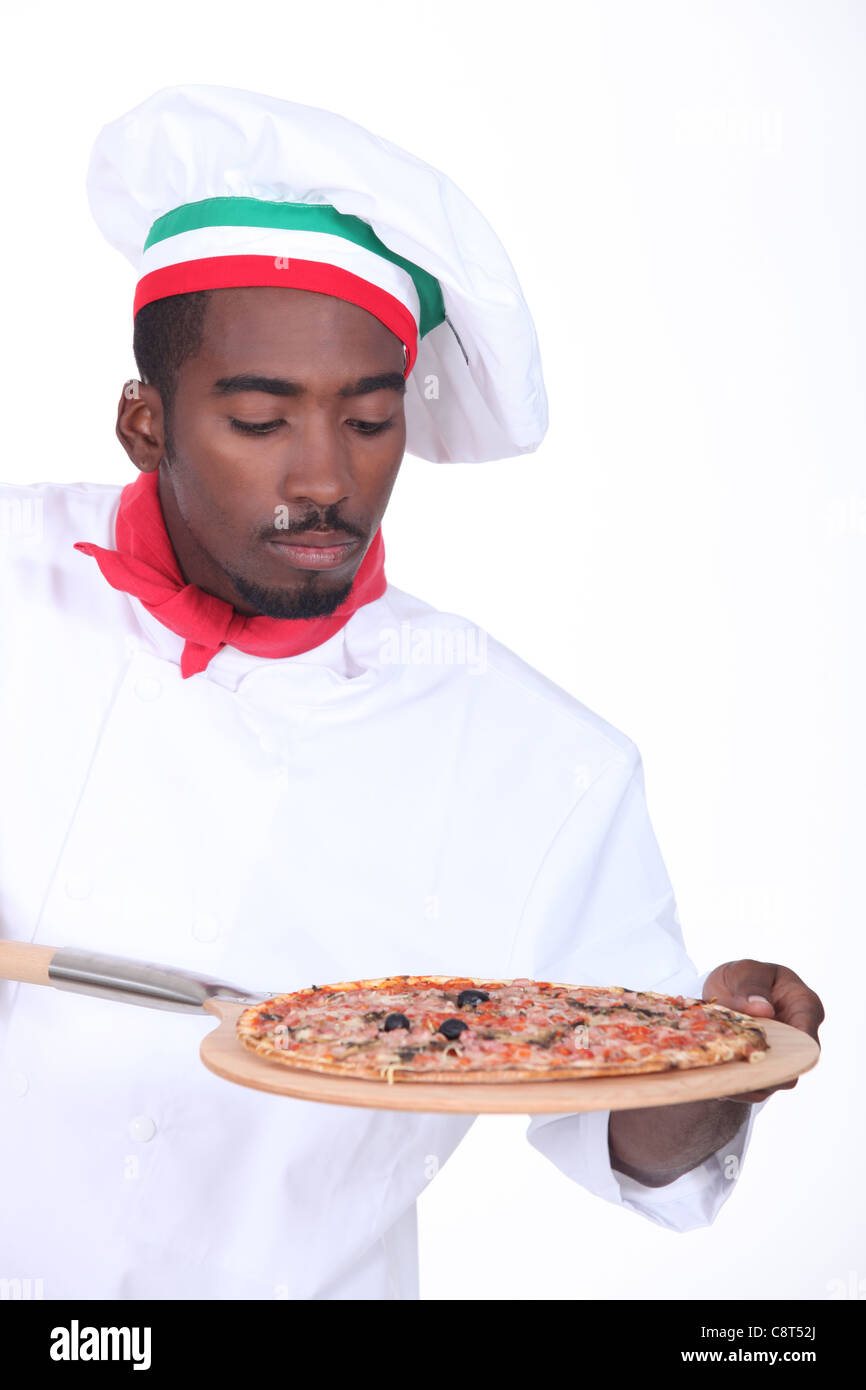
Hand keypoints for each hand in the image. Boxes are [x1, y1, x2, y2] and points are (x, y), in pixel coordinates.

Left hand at [701, 959, 822, 1103]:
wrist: (726, 993)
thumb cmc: (741, 977)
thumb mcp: (743, 971)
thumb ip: (751, 985)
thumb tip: (763, 1008)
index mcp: (803, 1004)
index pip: (808, 1030)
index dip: (794, 1047)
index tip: (768, 1052)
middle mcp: (799, 1034)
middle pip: (794, 1064)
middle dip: (766, 1071)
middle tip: (736, 1070)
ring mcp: (783, 1055)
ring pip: (774, 1080)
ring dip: (748, 1082)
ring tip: (720, 1077)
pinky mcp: (766, 1070)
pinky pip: (756, 1087)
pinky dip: (736, 1086)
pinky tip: (716, 1081)